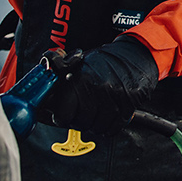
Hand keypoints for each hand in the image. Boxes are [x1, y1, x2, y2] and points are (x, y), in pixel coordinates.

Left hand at [44, 37, 158, 133]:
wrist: (137, 52)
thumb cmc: (106, 60)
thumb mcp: (80, 63)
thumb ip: (62, 79)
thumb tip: (44, 101)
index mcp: (79, 77)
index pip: (63, 114)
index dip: (62, 118)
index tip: (65, 117)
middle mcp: (96, 86)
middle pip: (82, 122)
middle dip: (81, 123)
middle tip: (84, 117)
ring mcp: (115, 94)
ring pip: (99, 126)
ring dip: (97, 127)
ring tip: (98, 118)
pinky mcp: (130, 100)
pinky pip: (117, 125)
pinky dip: (112, 128)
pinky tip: (110, 121)